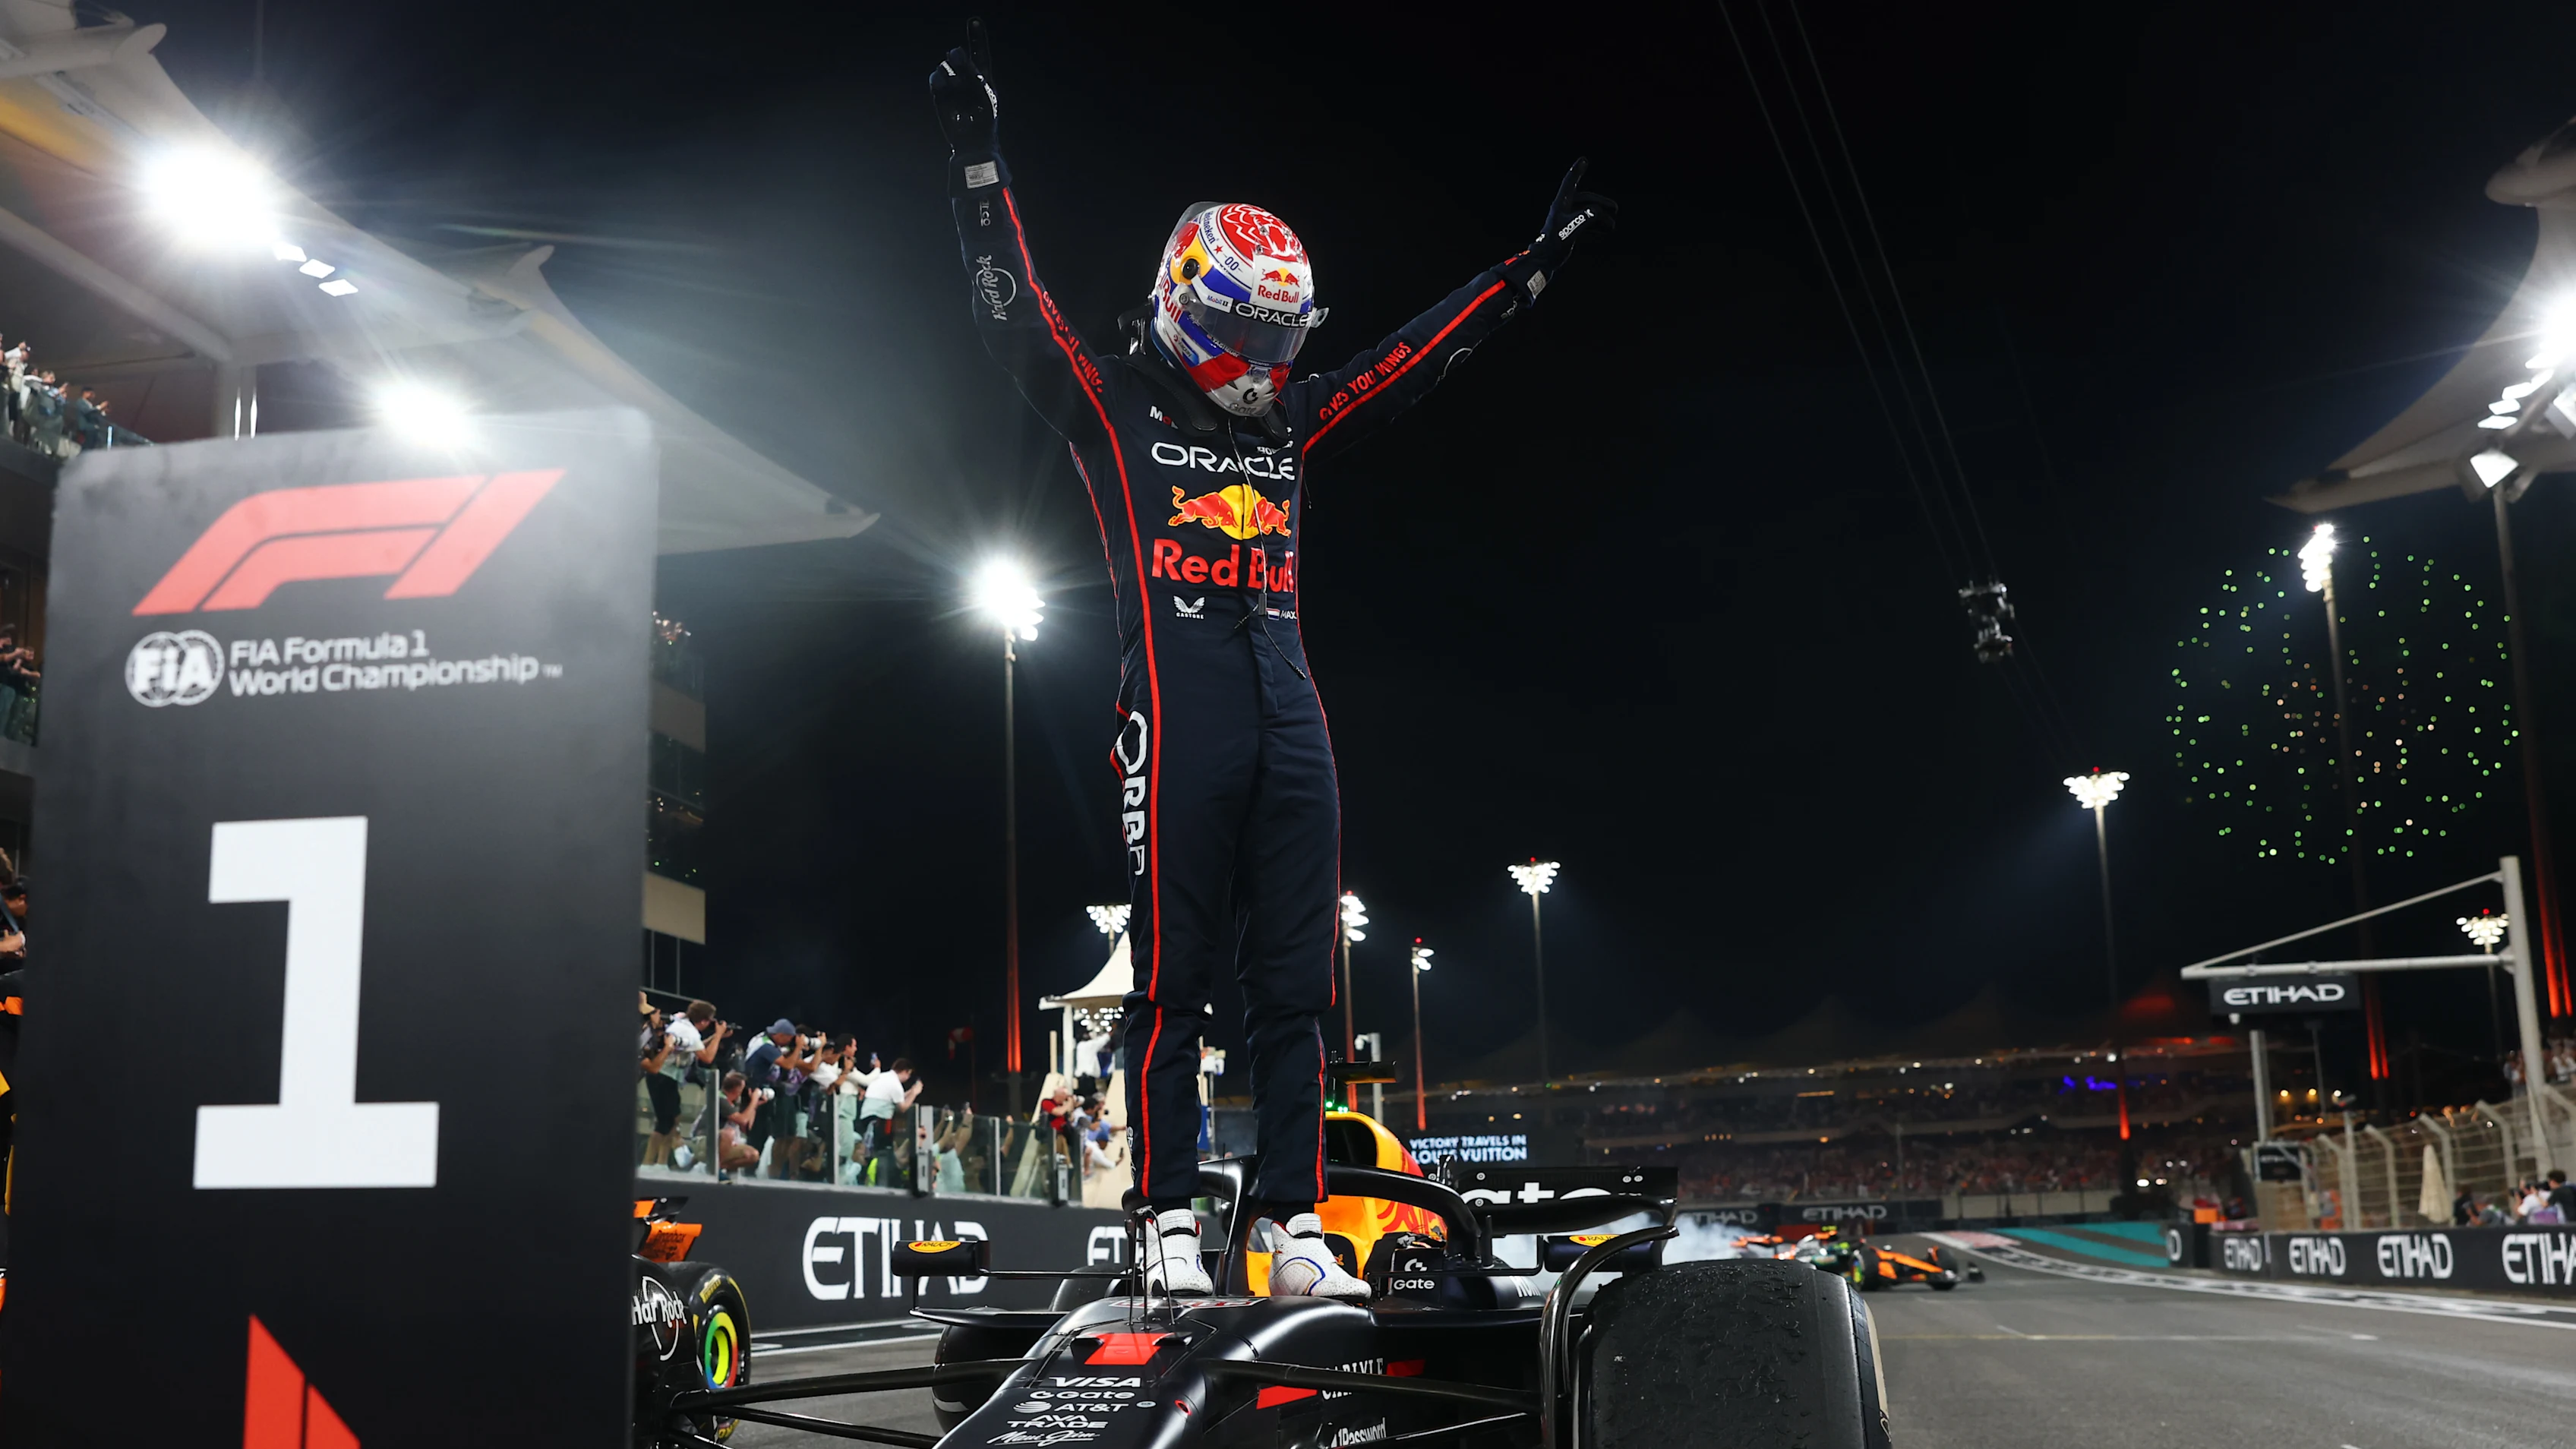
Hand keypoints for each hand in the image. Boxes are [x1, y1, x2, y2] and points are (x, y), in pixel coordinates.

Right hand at [929, 18, 997, 153]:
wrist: (973, 141)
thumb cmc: (985, 119)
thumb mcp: (985, 92)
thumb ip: (972, 71)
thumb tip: (953, 54)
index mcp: (983, 76)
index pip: (979, 52)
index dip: (976, 36)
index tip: (975, 20)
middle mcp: (966, 78)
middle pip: (959, 57)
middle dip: (958, 57)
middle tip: (956, 58)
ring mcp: (952, 85)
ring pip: (946, 66)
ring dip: (951, 73)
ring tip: (958, 90)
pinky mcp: (940, 94)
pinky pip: (936, 78)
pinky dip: (939, 79)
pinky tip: (942, 84)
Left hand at [1535, 158, 1616, 253]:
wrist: (1545, 260)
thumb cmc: (1555, 243)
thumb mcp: (1572, 228)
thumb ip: (1587, 217)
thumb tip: (1599, 213)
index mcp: (1561, 204)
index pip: (1570, 182)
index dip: (1577, 170)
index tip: (1583, 159)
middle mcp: (1563, 209)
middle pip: (1585, 199)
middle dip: (1601, 203)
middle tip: (1615, 209)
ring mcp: (1566, 219)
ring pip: (1587, 211)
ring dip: (1600, 216)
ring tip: (1612, 226)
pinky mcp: (1569, 229)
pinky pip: (1586, 221)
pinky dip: (1596, 224)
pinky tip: (1604, 230)